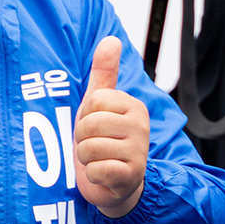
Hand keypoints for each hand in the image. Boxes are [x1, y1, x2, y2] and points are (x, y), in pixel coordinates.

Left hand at [74, 37, 148, 217]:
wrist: (117, 184)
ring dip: (86, 159)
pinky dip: (93, 175)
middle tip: (95, 145)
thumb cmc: (106, 140)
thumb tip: (111, 39)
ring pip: (90, 148)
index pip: (94, 101)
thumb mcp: (100, 105)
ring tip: (99, 160)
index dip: (85, 116)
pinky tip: (104, 174)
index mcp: (133, 106)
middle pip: (89, 125)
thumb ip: (104, 73)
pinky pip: (97, 170)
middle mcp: (141, 126)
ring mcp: (139, 152)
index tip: (95, 126)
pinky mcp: (131, 176)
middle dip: (82, 139)